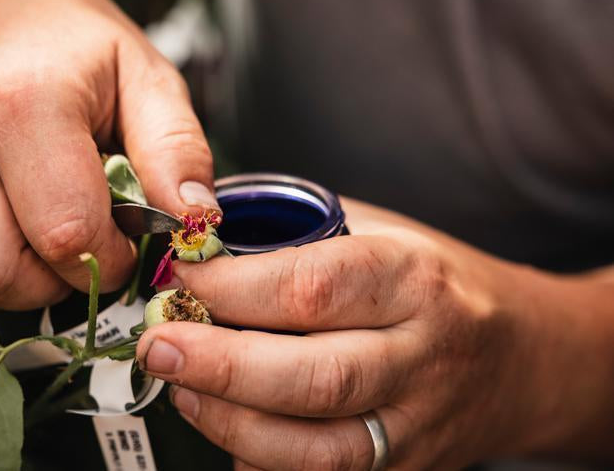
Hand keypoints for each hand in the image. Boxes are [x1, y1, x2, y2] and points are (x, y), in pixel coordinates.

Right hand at [0, 0, 215, 308]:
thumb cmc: (76, 46)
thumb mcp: (147, 79)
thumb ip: (177, 151)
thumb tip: (195, 226)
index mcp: (24, 107)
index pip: (65, 234)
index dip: (107, 261)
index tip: (119, 244)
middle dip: (44, 286)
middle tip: (68, 250)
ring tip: (20, 244)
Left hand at [137, 198, 613, 468]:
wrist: (520, 356)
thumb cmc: (436, 283)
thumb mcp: (382, 233)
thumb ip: (299, 236)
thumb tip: (201, 242)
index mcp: (412, 279)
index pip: (312, 286)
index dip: (232, 287)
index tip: (181, 278)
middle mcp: (421, 355)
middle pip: (314, 376)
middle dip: (221, 366)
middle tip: (160, 347)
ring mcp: (417, 424)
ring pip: (317, 448)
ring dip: (232, 424)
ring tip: (182, 390)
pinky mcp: (407, 469)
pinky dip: (263, 462)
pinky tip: (229, 431)